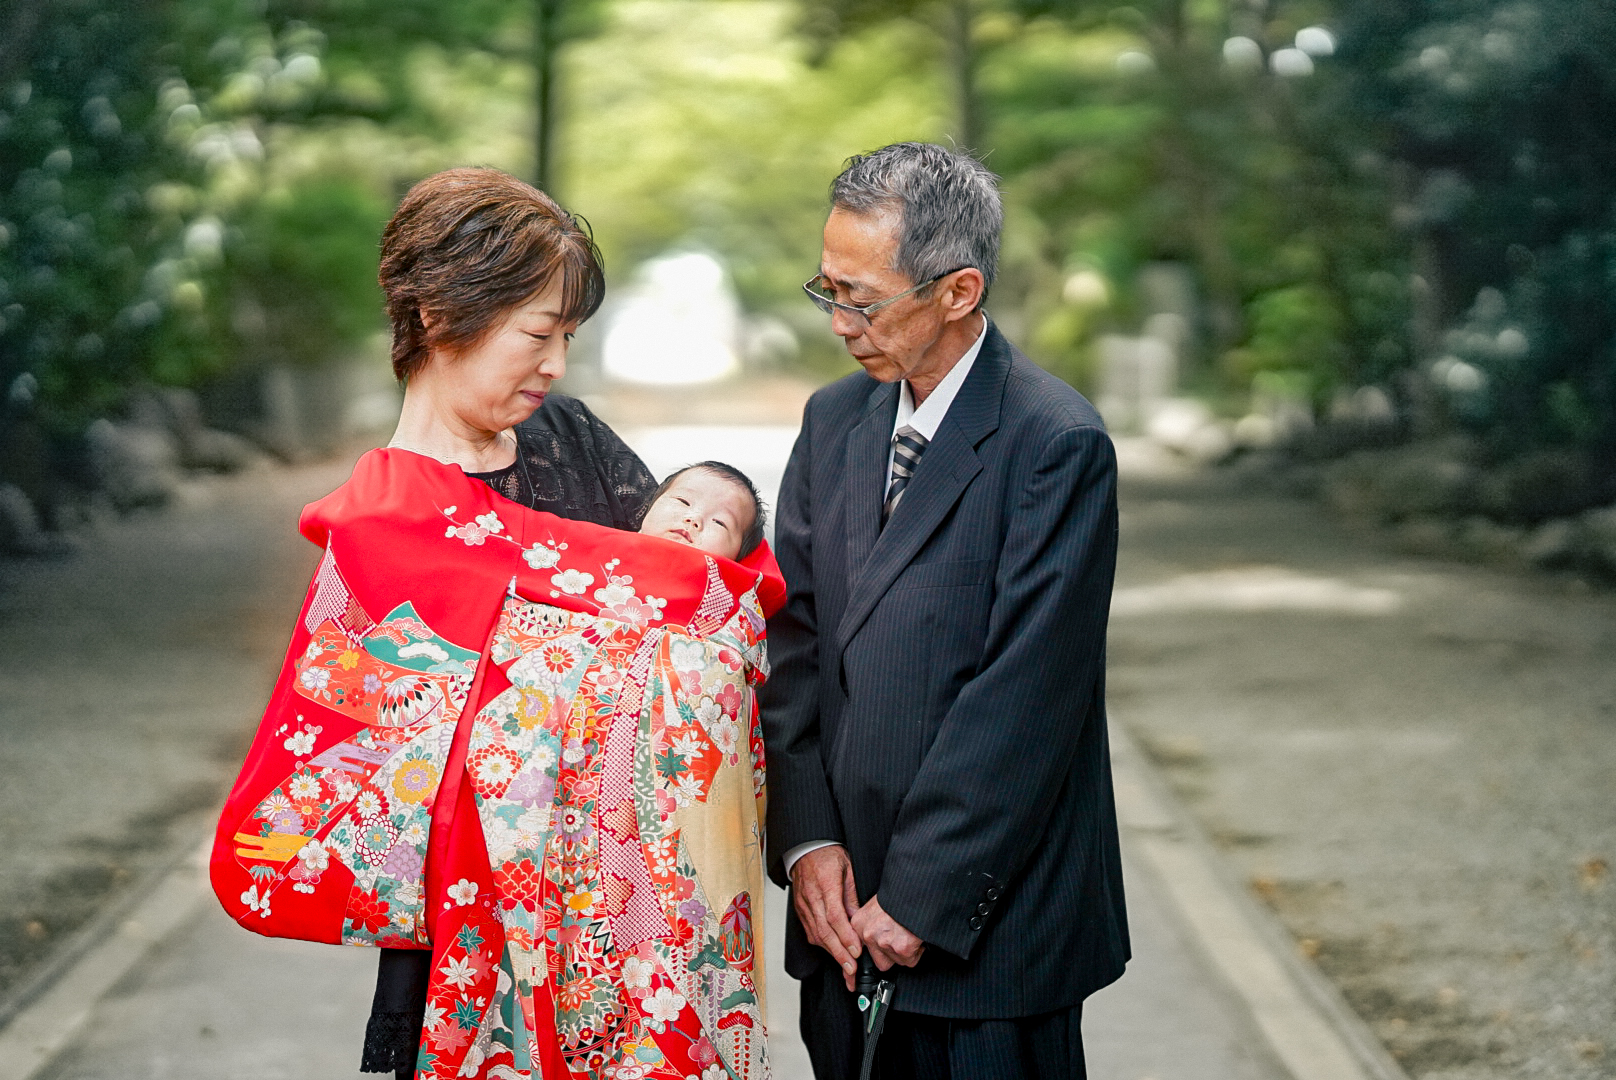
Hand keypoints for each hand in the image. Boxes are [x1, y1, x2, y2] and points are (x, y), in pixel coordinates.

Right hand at [790, 845, 861, 988]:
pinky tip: (832, 952)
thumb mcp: (848, 868)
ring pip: (816, 934)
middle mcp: (812, 898)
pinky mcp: (800, 909)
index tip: (856, 951)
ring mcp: (804, 905)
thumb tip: (859, 918)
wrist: (806, 848)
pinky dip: (822, 944)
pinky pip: (810, 931)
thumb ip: (852, 895)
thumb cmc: (828, 855)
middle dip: (839, 954)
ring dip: (831, 953)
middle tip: (851, 970)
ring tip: (845, 968)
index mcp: (826, 885)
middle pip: (825, 931)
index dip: (846, 936)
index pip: (835, 916)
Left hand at [852, 895, 924, 971]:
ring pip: (896, 961)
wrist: (917, 891)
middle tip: (900, 937)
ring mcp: (884, 943)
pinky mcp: (901, 949)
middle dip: (892, 954)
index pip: (859, 950)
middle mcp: (868, 935)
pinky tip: (916, 936)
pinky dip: (916, 951)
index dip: (873, 953)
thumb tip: (873, 941)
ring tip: (908, 932)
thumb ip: (871, 924)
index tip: (868, 965)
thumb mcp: (877, 905)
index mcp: (859, 923)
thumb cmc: (899, 895)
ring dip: (904, 952)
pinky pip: (910, 960)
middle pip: (879, 961)